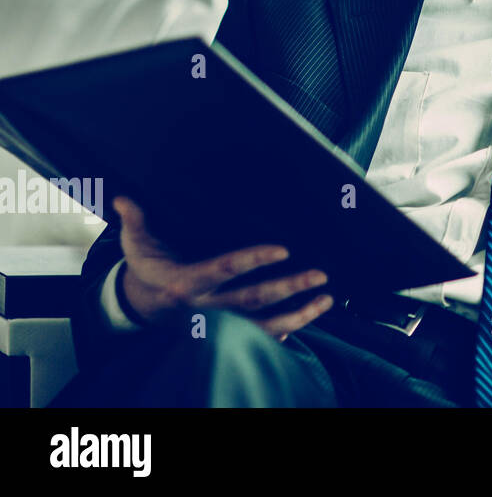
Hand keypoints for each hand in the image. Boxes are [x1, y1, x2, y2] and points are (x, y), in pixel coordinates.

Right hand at [113, 196, 333, 340]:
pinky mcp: (227, 333)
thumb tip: (123, 197)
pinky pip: (260, 336)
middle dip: (289, 287)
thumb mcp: (137, 245)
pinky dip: (285, 331)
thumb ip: (135, 220)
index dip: (253, 259)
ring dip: (298, 314)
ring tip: (325, 298)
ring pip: (263, 324)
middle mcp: (207, 306)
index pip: (225, 269)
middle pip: (254, 299)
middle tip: (319, 274)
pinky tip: (307, 319)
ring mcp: (220, 323)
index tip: (283, 250)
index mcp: (187, 282)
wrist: (144, 305)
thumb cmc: (149, 268)